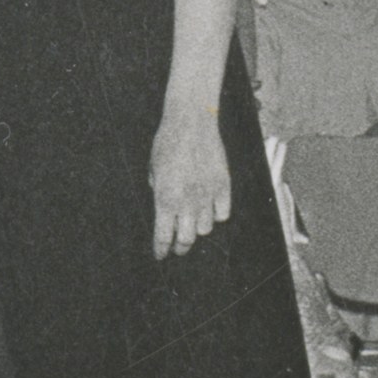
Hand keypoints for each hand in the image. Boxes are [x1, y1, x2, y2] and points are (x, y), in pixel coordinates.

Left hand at [149, 107, 231, 258]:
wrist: (191, 123)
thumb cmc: (167, 143)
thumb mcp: (153, 169)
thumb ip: (158, 192)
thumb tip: (164, 207)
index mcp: (165, 199)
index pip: (163, 236)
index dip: (161, 249)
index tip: (161, 255)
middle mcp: (187, 203)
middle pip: (185, 239)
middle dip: (180, 246)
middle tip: (178, 246)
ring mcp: (208, 196)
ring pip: (205, 229)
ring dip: (197, 228)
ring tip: (193, 222)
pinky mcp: (224, 187)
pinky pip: (223, 213)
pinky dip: (217, 214)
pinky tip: (211, 208)